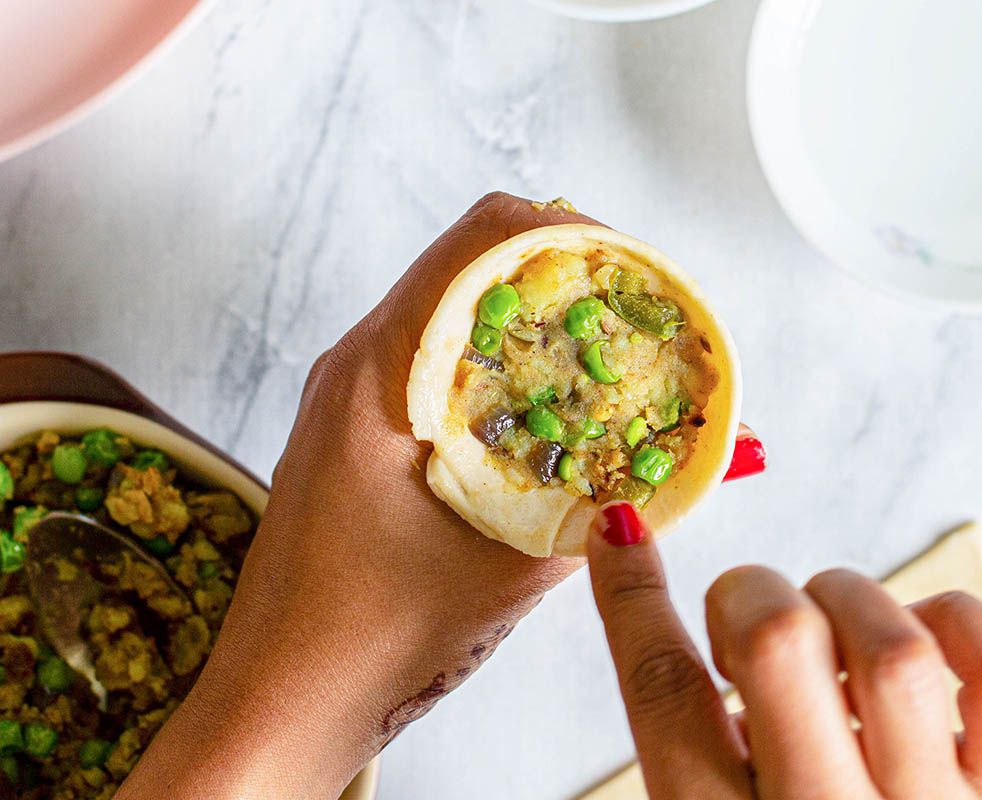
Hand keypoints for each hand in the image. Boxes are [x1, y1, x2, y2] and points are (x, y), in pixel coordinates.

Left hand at [117, 193, 596, 799]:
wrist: (278, 700)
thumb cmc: (370, 641)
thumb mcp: (510, 569)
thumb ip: (603, 511)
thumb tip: (691, 467)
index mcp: (379, 372)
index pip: (482, 240)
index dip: (573, 234)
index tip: (636, 273)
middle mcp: (357, 363)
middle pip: (472, 263)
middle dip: (566, 275)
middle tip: (639, 318)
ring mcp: (351, 394)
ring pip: (457, 311)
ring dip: (534, 322)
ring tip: (607, 361)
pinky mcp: (357, 430)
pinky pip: (439, 363)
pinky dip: (502, 368)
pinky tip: (549, 412)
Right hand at [589, 502, 981, 799]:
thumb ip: (693, 762)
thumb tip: (685, 648)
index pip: (664, 695)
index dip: (632, 597)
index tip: (622, 537)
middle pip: (780, 644)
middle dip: (747, 595)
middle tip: (745, 620)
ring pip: (892, 644)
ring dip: (846, 600)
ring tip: (830, 634)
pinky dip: (955, 620)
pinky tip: (919, 637)